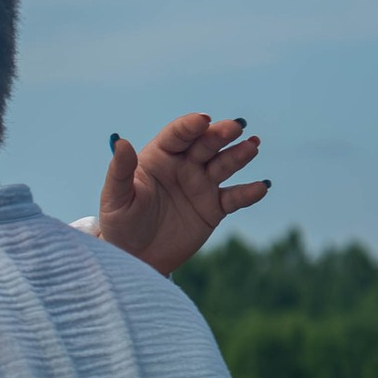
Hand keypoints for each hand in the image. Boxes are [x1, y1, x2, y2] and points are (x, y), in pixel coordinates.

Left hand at [96, 114, 268, 276]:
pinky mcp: (214, 208)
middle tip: (234, 127)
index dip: (190, 126)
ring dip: (239, 155)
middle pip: (206, 144)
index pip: (177, 135)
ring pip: (224, 165)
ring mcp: (201, 185)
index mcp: (159, 156)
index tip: (203, 120)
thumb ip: (120, 171)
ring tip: (252, 146)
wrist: (135, 258)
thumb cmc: (120, 223)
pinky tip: (261, 187)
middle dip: (220, 135)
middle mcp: (184, 166)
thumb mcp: (116, 198)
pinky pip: (234, 198)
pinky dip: (249, 193)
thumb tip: (120, 141)